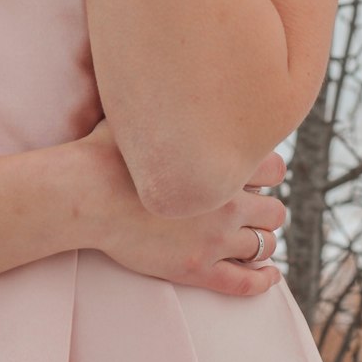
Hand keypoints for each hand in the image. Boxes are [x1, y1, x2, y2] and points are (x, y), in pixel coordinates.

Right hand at [77, 117, 286, 296]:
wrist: (85, 195)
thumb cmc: (106, 151)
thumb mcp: (141, 117)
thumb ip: (164, 107)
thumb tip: (161, 78)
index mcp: (218, 163)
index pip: (275, 168)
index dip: (268, 171)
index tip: (254, 174)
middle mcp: (226, 203)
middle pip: (275, 211)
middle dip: (267, 209)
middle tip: (252, 208)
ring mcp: (213, 240)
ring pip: (265, 245)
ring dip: (262, 241)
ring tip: (254, 238)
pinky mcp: (196, 268)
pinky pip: (244, 283)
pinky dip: (263, 280)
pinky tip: (269, 276)